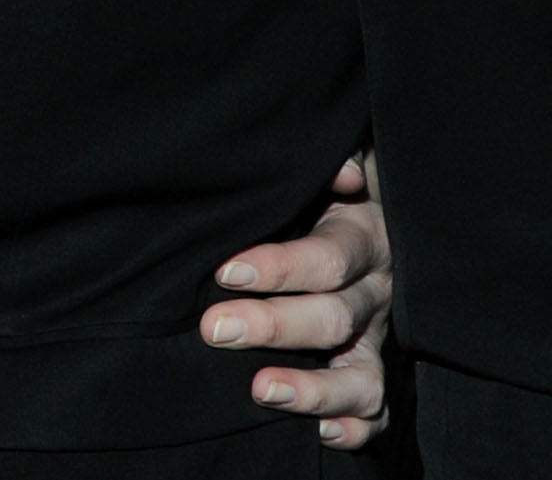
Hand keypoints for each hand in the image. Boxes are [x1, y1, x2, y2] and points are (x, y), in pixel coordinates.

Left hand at [199, 151, 392, 449]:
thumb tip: (343, 173)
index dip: (281, 267)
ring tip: (261, 390)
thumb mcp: (325, 168)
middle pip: (334, 317)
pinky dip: (356, 426)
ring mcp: (379, 339)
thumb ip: (334, 161)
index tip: (227, 272)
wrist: (367, 219)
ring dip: (314, 388)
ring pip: (361, 375)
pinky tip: (322, 434)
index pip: (328, 258)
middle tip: (214, 330)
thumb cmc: (320, 189)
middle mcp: (376, 293)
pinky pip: (378, 410)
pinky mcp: (378, 371)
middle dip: (274, 326)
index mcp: (362, 238)